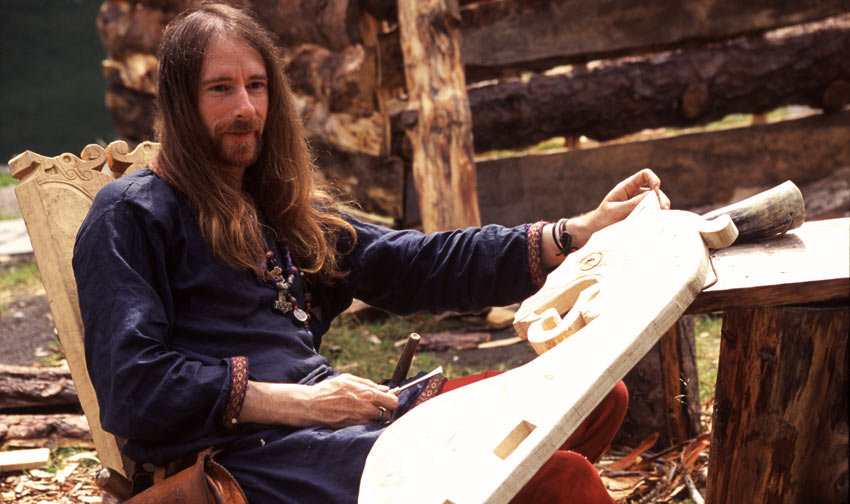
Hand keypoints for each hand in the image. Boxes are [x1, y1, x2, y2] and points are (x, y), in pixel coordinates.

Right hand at [308, 374, 398, 428]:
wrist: (311, 406)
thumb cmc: (329, 390)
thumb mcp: (348, 379)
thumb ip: (368, 383)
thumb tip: (384, 389)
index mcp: (367, 393)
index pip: (392, 401)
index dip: (391, 400)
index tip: (386, 398)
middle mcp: (366, 408)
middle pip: (388, 413)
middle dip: (385, 409)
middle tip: (377, 405)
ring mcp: (360, 420)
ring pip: (379, 421)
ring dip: (376, 416)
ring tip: (365, 411)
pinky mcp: (354, 428)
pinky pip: (368, 426)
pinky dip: (367, 422)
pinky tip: (357, 416)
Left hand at [542, 169, 669, 267]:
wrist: (595, 230)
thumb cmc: (603, 218)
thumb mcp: (617, 210)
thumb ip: (633, 203)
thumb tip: (652, 197)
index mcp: (627, 187)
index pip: (645, 175)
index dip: (653, 179)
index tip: (655, 190)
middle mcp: (634, 194)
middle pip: (654, 190)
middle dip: (660, 198)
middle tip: (663, 209)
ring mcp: (638, 204)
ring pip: (655, 202)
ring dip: (660, 208)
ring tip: (661, 216)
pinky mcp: (640, 215)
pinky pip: (652, 212)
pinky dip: (656, 216)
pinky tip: (657, 222)